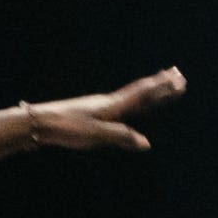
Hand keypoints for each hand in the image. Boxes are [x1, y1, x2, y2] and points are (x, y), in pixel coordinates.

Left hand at [21, 66, 187, 152]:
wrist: (37, 123)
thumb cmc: (65, 128)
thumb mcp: (95, 135)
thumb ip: (121, 137)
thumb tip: (146, 143)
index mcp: (112, 106)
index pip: (143, 94)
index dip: (162, 88)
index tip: (179, 79)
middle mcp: (108, 102)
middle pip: (139, 92)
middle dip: (160, 85)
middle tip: (177, 74)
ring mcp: (98, 107)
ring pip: (130, 97)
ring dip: (147, 91)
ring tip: (160, 84)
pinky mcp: (90, 114)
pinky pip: (119, 106)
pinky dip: (132, 102)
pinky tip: (127, 106)